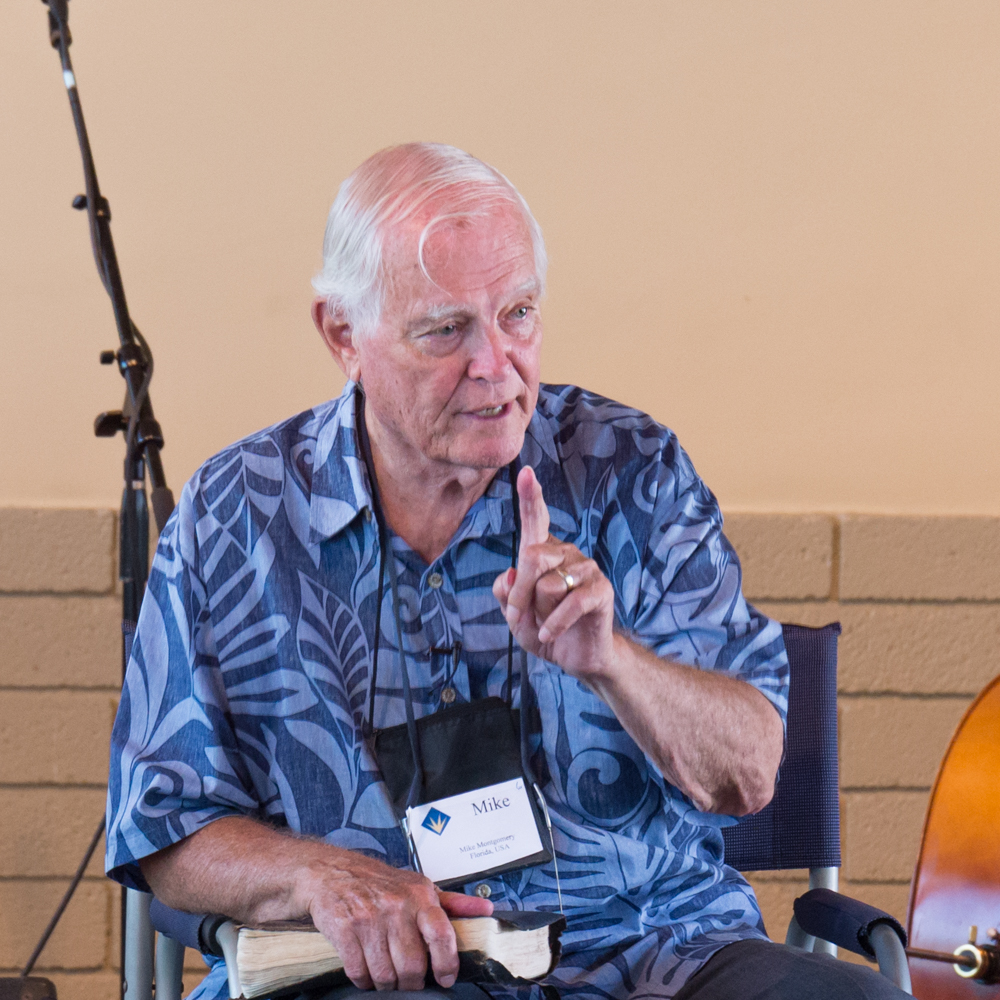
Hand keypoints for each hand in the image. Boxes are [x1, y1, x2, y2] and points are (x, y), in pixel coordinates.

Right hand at [304, 850, 492, 990]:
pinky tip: (367, 970)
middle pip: (412, 965)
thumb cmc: (380, 882)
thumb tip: (486, 910)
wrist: (332, 871)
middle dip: (413, 982)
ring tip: (387, 973)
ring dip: (387, 984)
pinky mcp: (344, 930)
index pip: (442, 934)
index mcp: (419, 895)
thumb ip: (453, 903)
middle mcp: (396, 906)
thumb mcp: (419, 886)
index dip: (447, 963)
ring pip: (386, 975)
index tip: (446, 978)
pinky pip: (359, 973)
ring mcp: (369, 918)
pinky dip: (364, 981)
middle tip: (410, 980)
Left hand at [493, 465, 615, 679]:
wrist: (576, 658)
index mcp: (543, 553)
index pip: (535, 519)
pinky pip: (570, 603)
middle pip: (531, 556)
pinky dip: (553, 625)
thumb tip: (509, 573)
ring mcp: (586, 569)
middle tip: (518, 617)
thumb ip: (505, 593)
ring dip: (538, 614)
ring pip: (547, 585)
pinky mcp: (601, 590)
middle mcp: (565, 553)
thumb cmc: (544, 630)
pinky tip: (549, 636)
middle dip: (519, 593)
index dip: (530, 496)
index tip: (526, 472)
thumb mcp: (514, 615)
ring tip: (546, 625)